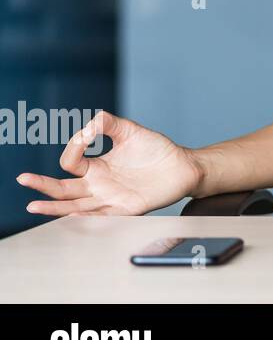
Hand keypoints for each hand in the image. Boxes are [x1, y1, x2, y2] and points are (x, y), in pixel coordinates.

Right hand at [16, 110, 203, 216]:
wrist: (183, 165)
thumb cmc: (157, 149)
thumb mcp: (131, 131)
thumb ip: (109, 123)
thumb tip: (89, 123)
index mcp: (97, 166)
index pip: (71, 162)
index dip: (73, 147)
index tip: (85, 135)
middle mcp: (99, 185)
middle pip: (64, 188)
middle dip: (42, 185)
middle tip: (22, 179)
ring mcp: (110, 198)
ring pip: (75, 206)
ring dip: (55, 207)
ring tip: (33, 206)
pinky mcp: (126, 208)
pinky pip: (102, 216)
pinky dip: (86, 217)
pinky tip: (71, 215)